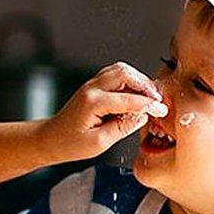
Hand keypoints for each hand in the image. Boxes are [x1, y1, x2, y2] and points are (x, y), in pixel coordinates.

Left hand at [40, 62, 167, 161]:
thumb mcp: (99, 143)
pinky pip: (115, 75)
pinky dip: (130, 80)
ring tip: (149, 97)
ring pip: (121, 70)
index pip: (128, 98)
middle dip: (145, 85)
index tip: (162, 110)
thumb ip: (123, 127)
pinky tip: (136, 94)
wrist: (51, 139)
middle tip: (157, 100)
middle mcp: (92, 88)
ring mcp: (92, 84)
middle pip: (125, 73)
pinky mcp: (94, 86)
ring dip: (138, 80)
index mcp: (93, 102)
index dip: (149, 104)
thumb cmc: (70, 144)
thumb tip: (142, 115)